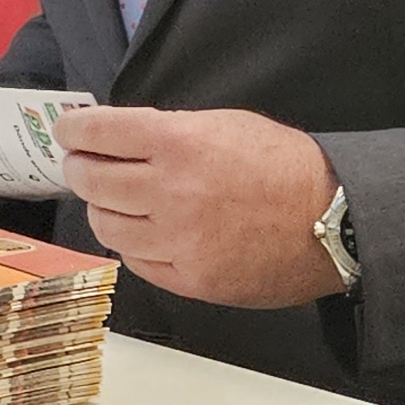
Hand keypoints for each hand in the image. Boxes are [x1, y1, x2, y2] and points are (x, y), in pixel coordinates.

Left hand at [55, 104, 348, 307]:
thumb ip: (169, 131)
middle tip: (84, 165)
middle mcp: (171, 193)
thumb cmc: (284, 165)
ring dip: (103, 208)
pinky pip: (136, 261)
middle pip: (90, 180)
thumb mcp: (225, 125)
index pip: (97, 133)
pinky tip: (145, 231)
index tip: (69, 132)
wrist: (335, 220)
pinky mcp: (190, 279)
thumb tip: (116, 138)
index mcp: (179, 144)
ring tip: (116, 201)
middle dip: (79, 168)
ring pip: (105, 224)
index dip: (74, 131)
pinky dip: (133, 244)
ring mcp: (178, 241)